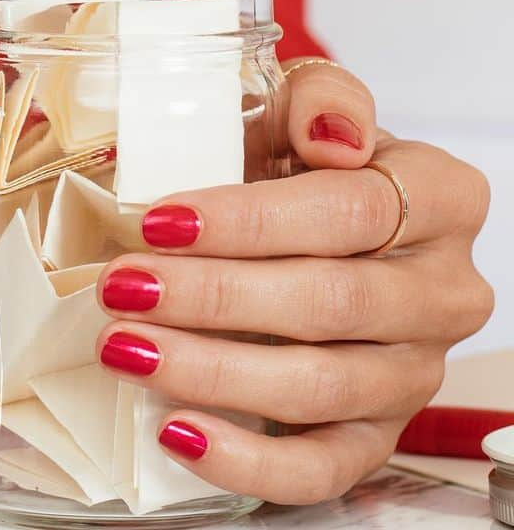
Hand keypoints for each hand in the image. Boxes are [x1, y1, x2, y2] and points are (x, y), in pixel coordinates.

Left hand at [95, 61, 493, 504]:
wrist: (309, 217)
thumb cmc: (298, 157)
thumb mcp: (300, 103)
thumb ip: (320, 98)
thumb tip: (332, 136)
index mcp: (438, 195)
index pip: (351, 211)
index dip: (250, 221)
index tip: (161, 222)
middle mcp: (443, 288)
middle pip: (332, 302)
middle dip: (214, 298)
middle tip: (123, 288)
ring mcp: (415, 369)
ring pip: (322, 387)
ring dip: (213, 371)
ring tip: (127, 347)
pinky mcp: (378, 432)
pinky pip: (324, 467)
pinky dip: (249, 460)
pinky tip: (179, 432)